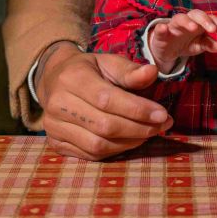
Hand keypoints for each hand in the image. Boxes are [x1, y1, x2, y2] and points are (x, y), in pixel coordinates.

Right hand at [37, 43, 173, 160]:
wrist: (55, 80)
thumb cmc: (90, 70)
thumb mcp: (109, 62)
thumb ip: (130, 70)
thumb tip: (152, 72)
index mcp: (73, 77)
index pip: (107, 99)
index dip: (137, 110)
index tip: (162, 114)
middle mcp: (58, 103)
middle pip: (104, 125)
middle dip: (139, 129)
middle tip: (162, 125)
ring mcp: (53, 126)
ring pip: (97, 145)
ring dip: (130, 143)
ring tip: (150, 133)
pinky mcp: (55, 143)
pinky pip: (90, 155)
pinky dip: (115, 151)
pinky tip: (130, 141)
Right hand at [149, 10, 216, 73]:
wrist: (167, 51)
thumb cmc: (185, 44)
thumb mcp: (198, 46)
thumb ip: (208, 45)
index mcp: (198, 23)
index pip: (210, 18)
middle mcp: (186, 21)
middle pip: (196, 14)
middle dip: (205, 20)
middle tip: (212, 30)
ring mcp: (173, 26)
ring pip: (180, 18)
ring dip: (187, 22)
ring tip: (194, 28)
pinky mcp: (161, 33)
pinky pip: (160, 28)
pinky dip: (161, 28)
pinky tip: (163, 28)